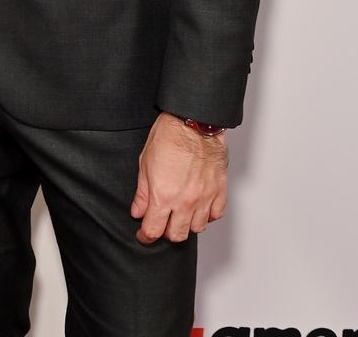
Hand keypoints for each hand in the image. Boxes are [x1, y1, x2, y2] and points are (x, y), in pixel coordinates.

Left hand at [130, 112, 226, 243]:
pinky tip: (199, 206)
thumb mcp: (145, 162)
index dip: (146, 235)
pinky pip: (216, 214)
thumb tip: (138, 212)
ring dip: (187, 224)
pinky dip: (207, 215)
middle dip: (166, 232)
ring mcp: (204, 198)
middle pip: (177, 235)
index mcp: (163, 196)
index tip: (144, 234)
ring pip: (197, 228)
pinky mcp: (219, 190)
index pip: (153, 230)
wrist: (193, 121)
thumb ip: (142, 193)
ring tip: (181, 213)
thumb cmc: (168, 136)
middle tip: (162, 222)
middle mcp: (185, 202)